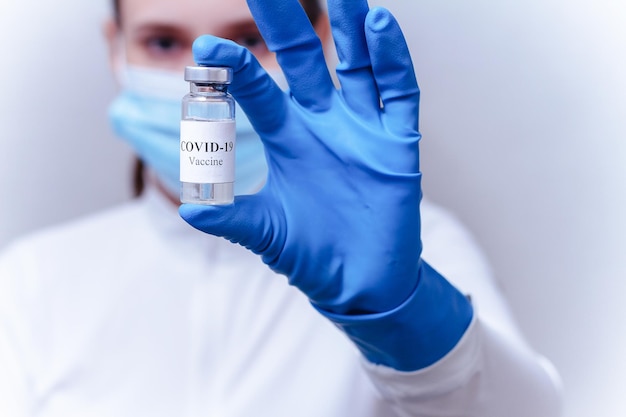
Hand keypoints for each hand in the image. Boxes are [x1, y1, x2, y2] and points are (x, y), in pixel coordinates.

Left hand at [180, 0, 471, 369]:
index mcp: (288, 139)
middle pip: (306, 60)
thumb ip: (234, 218)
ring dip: (351, 27)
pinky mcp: (399, 143)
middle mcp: (324, 125)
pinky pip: (399, 93)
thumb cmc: (310, 256)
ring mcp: (364, 130)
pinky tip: (381, 25)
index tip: (205, 50)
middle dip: (286, 23)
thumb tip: (190, 211)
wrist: (359, 284)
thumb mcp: (267, 233)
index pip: (259, 91)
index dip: (236, 69)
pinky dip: (393, 61)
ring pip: (357, 66)